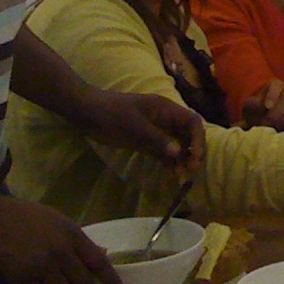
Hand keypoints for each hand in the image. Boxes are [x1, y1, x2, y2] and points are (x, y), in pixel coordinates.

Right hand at [0, 192, 121, 283]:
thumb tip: (102, 253)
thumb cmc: (23, 216)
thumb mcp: (56, 220)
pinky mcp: (21, 278)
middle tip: (71, 280)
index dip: (110, 278)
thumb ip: (78, 239)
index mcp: (71, 235)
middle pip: (82, 283)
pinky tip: (34, 282)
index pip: (98, 261)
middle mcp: (60, 252)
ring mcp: (41, 267)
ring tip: (50, 280)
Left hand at [84, 89, 204, 174]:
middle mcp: (164, 118)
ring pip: (177, 143)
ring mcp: (155, 128)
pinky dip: (168, 160)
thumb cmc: (110, 115)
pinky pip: (163, 149)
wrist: (84, 111)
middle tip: (190, 169)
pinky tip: (170, 172)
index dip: (198, 139)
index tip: (195, 158)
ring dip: (182, 158)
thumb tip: (179, 153)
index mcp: (165, 109)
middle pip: (188, 133)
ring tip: (181, 174)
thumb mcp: (133, 127)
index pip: (192, 122)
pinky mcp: (145, 139)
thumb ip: (156, 140)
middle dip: (193, 150)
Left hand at [241, 78, 283, 129]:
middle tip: (267, 123)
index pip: (276, 86)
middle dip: (276, 113)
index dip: (272, 95)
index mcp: (275, 84)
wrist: (268, 117)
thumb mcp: (250, 107)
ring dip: (283, 120)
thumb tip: (263, 107)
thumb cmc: (258, 110)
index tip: (267, 106)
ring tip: (274, 127)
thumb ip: (253, 106)